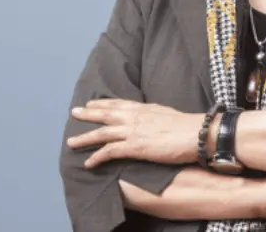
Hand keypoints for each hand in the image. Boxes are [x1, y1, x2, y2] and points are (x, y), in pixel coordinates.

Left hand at [66, 99, 203, 167]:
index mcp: (143, 108)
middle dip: (88, 113)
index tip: (91, 103)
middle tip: (74, 112)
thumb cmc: (185, 125)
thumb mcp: (165, 113)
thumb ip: (152, 114)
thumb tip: (148, 116)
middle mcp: (134, 117)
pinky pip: (109, 152)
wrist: (195, 133)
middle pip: (105, 114)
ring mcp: (133, 131)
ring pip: (102, 133)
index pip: (118, 103)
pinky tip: (88, 163)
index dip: (103, 103)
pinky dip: (96, 157)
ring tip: (71, 142)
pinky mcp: (134, 147)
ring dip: (85, 138)